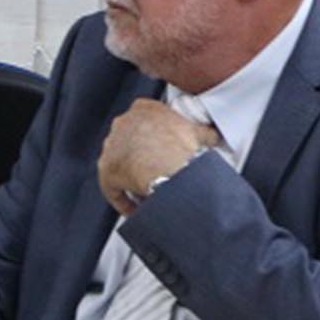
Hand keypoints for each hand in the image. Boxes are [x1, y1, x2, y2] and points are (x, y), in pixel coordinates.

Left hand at [97, 99, 220, 215]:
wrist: (168, 165)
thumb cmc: (182, 146)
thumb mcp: (197, 134)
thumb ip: (204, 133)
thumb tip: (213, 137)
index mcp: (143, 109)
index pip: (145, 120)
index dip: (155, 138)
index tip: (165, 151)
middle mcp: (122, 124)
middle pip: (131, 142)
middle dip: (143, 156)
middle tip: (159, 172)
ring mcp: (111, 146)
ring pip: (121, 164)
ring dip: (133, 178)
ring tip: (149, 193)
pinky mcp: (106, 170)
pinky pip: (114, 189)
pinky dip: (125, 200)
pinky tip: (136, 211)